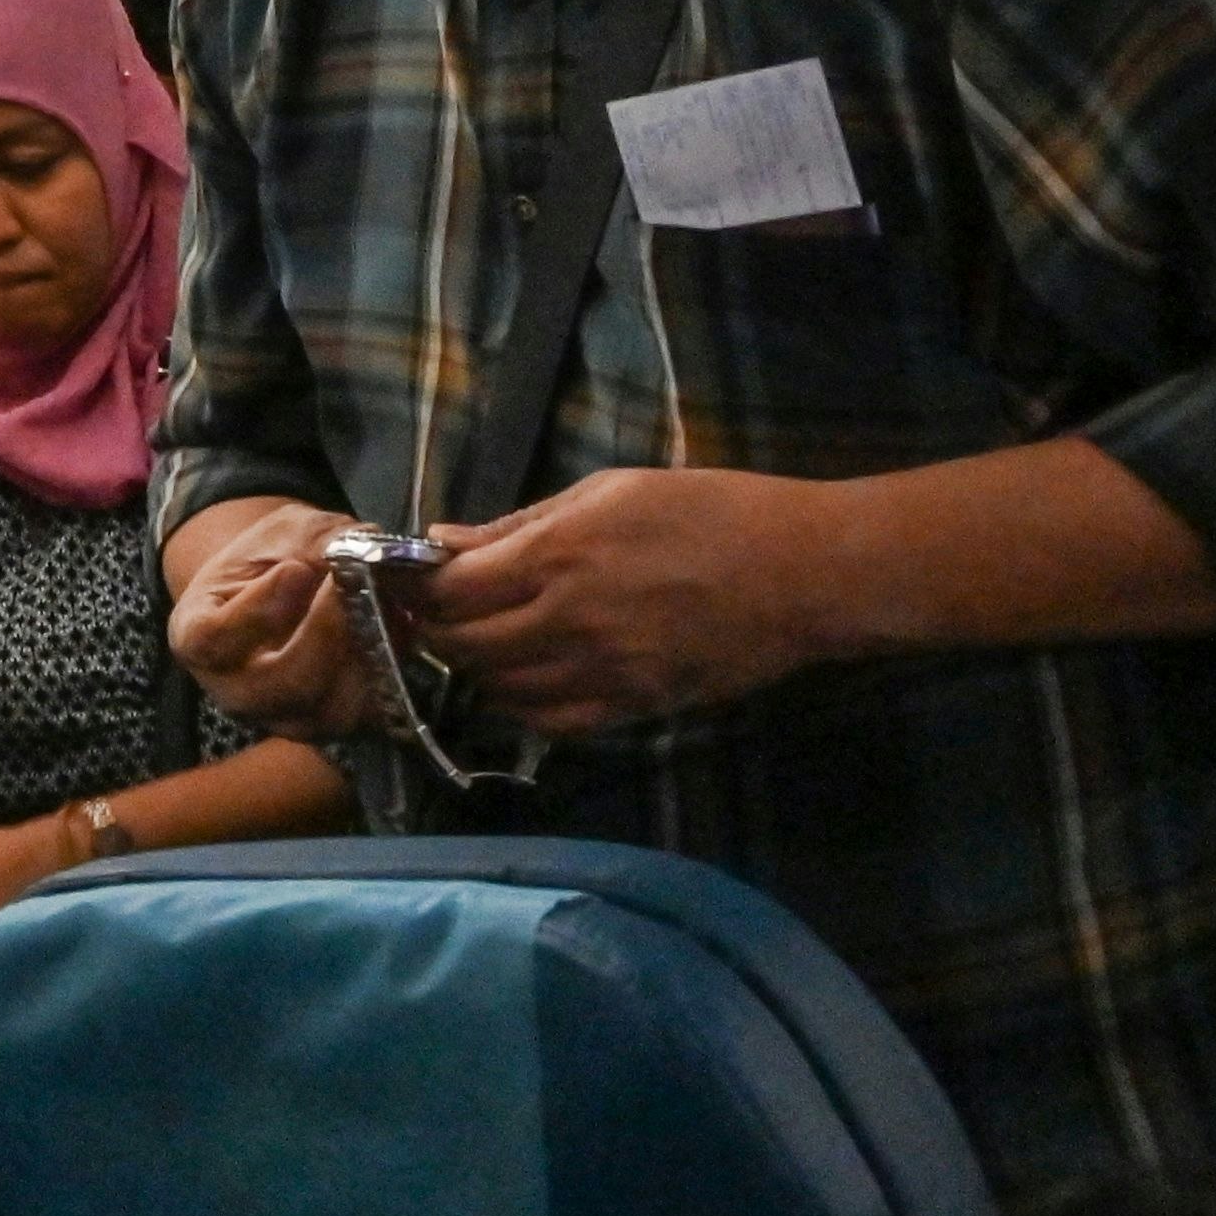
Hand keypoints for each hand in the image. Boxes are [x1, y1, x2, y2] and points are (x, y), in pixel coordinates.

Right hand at [169, 500, 385, 740]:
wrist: (281, 591)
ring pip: (329, 709)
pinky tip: (396, 626)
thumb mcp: (281, 534)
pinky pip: (365, 713)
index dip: (254, 612)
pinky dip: (387, 669)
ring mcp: (283, 717)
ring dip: (363, 652)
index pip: (212, 641)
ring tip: (381, 601)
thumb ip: (315, 542)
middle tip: (351, 586)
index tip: (295, 570)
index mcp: (196, 638)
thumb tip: (366, 549)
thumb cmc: (267, 561)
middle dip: (325, 634)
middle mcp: (235, 690)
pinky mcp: (330, 724)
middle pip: (280, 686)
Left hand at [421, 468, 842, 737]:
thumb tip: (445, 541)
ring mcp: (603, 671)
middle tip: (438, 614)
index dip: (416, 589)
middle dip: (435, 630)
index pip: (448, 590)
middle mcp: (570, 620)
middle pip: (462, 646)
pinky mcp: (635, 706)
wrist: (806, 573)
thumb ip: (520, 524)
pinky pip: (551, 723)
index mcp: (558, 556)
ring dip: (476, 670)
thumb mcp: (611, 491)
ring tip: (481, 642)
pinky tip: (527, 678)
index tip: (409, 580)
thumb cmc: (712, 512)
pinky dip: (523, 706)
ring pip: (499, 690)